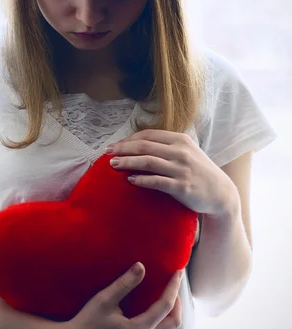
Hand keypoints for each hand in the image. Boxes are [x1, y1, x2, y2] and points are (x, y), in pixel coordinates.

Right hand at [56, 263, 182, 328]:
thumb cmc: (86, 321)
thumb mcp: (105, 299)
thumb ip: (125, 283)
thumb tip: (142, 266)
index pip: (165, 306)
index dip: (173, 288)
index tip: (178, 273)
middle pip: (173, 324)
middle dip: (177, 304)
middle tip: (172, 286)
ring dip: (171, 318)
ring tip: (165, 301)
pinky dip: (162, 328)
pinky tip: (152, 317)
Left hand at [107, 129, 238, 216]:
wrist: (221, 193)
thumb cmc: (199, 172)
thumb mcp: (186, 152)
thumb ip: (166, 147)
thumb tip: (137, 146)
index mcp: (180, 140)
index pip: (148, 135)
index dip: (128, 139)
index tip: (115, 145)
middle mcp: (181, 152)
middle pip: (145, 146)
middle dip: (123, 148)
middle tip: (107, 153)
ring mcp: (182, 169)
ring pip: (148, 162)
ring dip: (127, 162)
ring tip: (113, 165)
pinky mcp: (182, 186)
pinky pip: (157, 181)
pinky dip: (141, 180)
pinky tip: (130, 181)